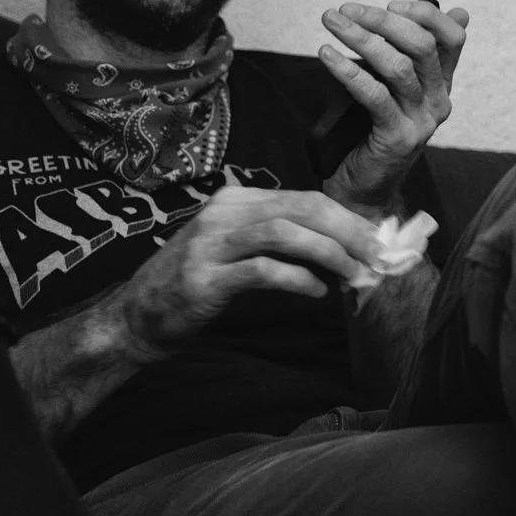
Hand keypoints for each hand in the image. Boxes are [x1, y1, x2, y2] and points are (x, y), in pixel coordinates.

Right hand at [116, 186, 384, 359]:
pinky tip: (317, 292)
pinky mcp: (204, 277)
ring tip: (354, 274)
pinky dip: (297, 279)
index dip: (347, 218)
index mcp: (236, 201)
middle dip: (348, 231)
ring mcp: (210, 244)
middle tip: (377, 254)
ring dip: (329, 253)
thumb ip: (285, 243)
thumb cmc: (199, 284)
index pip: (305, 199)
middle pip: (301, 209)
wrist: (138, 316)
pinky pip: (262, 270)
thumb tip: (347, 250)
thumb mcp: (241, 252)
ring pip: (284, 233)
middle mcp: (223, 214)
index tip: (377, 240)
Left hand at [317, 0, 469, 213]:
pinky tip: (326, 55)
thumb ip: (412, 54)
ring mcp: (422, 121)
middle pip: (423, 47)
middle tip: (345, 10)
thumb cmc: (373, 131)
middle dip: (382, 21)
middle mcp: (440, 100)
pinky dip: (347, 70)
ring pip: (398, 67)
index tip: (391, 4)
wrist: (365, 188)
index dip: (426, 14)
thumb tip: (455, 10)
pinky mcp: (398, 137)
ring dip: (360, 39)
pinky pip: (374, 95)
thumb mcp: (395, 87)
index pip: (453, 37)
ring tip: (331, 23)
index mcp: (442, 84)